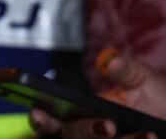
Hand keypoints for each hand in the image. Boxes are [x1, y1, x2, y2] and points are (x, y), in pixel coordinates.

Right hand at [29, 50, 165, 138]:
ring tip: (146, 133)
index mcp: (85, 112)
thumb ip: (126, 68)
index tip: (38, 112)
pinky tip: (150, 137)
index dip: (41, 119)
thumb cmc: (161, 101)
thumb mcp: (145, 80)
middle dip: (86, 131)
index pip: (54, 119)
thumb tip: (108, 60)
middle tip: (108, 125)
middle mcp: (92, 133)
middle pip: (73, 135)